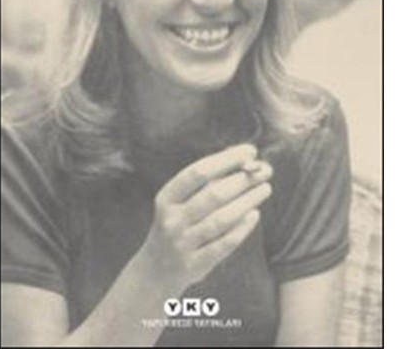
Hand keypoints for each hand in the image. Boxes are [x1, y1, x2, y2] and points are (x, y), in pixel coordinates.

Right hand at [139, 143, 271, 292]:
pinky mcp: (196, 265)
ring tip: (265, 188)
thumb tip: (243, 158)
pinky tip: (255, 215)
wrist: (156, 270)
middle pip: (213, 195)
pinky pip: (224, 244)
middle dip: (242, 180)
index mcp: (166, 198)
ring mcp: (183, 244)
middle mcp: (172, 220)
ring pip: (221, 219)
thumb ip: (205, 182)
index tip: (249, 151)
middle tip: (264, 170)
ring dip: (247, 201)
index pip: (197, 172)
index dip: (226, 160)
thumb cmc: (176, 224)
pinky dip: (241, 229)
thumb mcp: (178, 202)